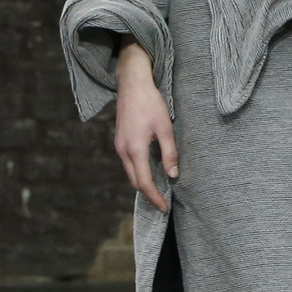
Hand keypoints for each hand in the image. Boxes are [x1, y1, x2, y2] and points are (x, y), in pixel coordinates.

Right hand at [113, 43, 179, 210]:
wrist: (132, 84)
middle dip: (148, 194)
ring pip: (130, 172)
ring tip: (158, 190)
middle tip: (162, 203)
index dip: (154, 197)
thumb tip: (173, 175)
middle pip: (134, 181)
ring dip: (142, 183)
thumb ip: (169, 153)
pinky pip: (128, 162)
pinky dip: (138, 172)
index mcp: (135, 149)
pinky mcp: (120, 140)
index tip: (164, 207)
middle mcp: (123, 150)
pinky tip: (149, 172)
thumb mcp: (165, 128)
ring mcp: (119, 145)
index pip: (144, 182)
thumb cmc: (150, 103)